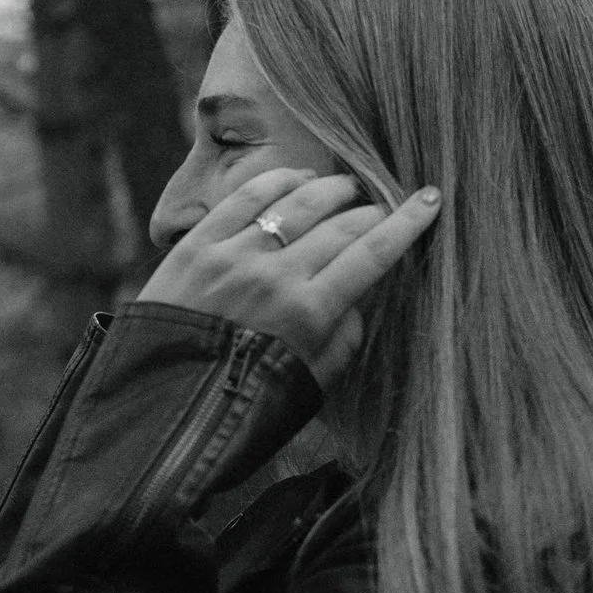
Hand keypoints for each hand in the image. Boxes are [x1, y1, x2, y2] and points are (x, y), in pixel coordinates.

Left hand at [136, 165, 440, 390]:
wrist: (159, 413)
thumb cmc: (242, 407)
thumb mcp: (309, 385)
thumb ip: (344, 339)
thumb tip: (362, 295)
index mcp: (308, 314)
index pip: (372, 254)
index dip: (407, 224)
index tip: (432, 201)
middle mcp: (274, 275)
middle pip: (342, 225)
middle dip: (374, 209)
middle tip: (389, 204)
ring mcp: (233, 255)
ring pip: (298, 202)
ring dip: (332, 189)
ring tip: (349, 188)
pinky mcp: (196, 245)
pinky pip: (245, 198)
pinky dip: (279, 182)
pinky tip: (298, 179)